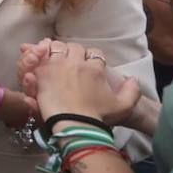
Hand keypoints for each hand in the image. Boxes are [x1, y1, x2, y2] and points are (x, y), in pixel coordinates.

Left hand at [24, 40, 141, 127]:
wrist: (75, 125)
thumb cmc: (98, 117)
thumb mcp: (124, 106)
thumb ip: (132, 91)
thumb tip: (133, 79)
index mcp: (95, 69)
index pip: (95, 53)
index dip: (93, 58)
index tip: (90, 65)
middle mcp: (76, 63)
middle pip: (75, 48)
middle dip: (74, 52)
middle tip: (71, 61)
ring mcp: (57, 66)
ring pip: (56, 47)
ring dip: (57, 50)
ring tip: (56, 59)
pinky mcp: (41, 72)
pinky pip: (39, 56)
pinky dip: (39, 55)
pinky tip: (39, 59)